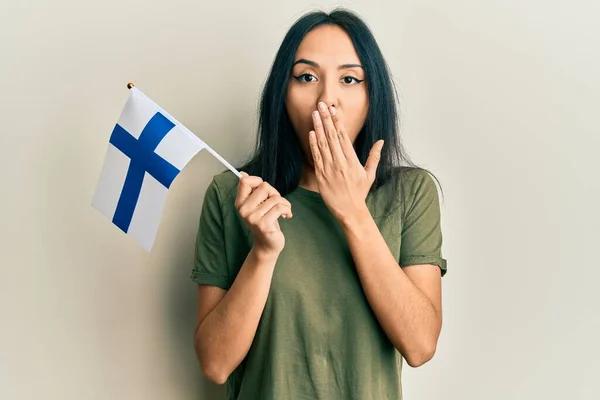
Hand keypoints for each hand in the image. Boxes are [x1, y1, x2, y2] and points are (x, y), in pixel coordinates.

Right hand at [235, 172, 292, 255]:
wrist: (267, 244)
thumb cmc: (265, 221)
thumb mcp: (256, 205)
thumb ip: (252, 190)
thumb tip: (243, 173)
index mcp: (240, 203)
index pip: (245, 181)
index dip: (258, 181)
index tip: (265, 191)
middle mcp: (244, 210)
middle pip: (264, 186)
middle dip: (275, 193)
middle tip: (276, 203)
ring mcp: (253, 218)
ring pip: (275, 197)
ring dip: (284, 203)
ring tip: (283, 211)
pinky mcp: (264, 225)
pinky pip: (280, 207)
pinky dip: (287, 209)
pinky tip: (287, 216)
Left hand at [308, 102, 383, 222]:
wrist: (350, 211)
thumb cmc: (360, 193)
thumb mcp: (370, 174)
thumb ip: (374, 156)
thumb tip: (381, 141)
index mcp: (352, 161)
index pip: (343, 136)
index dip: (338, 121)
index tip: (334, 110)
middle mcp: (340, 163)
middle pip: (332, 136)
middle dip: (326, 119)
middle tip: (322, 105)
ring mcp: (329, 169)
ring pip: (323, 144)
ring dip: (318, 127)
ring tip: (315, 114)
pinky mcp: (321, 176)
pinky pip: (316, 157)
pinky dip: (313, 144)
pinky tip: (311, 132)